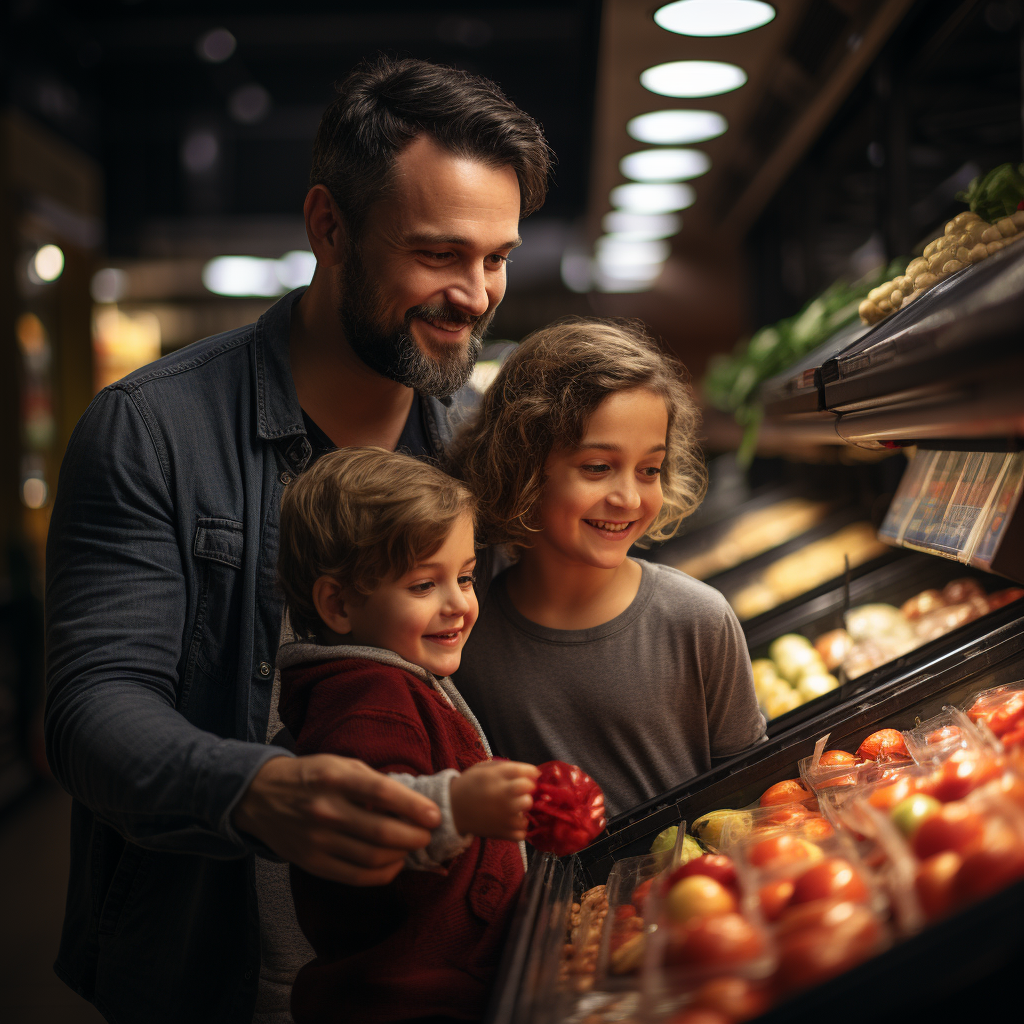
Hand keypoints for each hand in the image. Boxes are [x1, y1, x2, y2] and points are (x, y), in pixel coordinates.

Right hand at [233, 754, 441, 885]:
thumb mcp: (340, 765)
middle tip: (428, 835)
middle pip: (381, 832)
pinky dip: (382, 874)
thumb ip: (372, 781)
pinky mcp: (312, 863)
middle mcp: (325, 810)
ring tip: (413, 848)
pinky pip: (356, 876)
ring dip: (401, 856)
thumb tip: (411, 801)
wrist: (260, 796)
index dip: (413, 806)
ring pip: (372, 858)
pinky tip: (394, 864)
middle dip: (414, 837)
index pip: (382, 793)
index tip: (435, 816)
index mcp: (335, 778)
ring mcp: (317, 840)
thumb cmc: (311, 776)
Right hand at [450, 760, 538, 840]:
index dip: (531, 774)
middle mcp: (502, 795)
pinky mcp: (502, 833)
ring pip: (527, 813)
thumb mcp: (485, 768)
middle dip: (526, 792)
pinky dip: (518, 828)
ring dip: (522, 810)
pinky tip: (510, 821)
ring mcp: (503, 816)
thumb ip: (507, 767)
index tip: (529, 776)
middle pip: (529, 793)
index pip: (527, 773)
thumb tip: (533, 773)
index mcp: (497, 776)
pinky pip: (522, 833)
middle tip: (518, 793)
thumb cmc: (471, 785)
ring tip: (513, 808)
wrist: (452, 808)